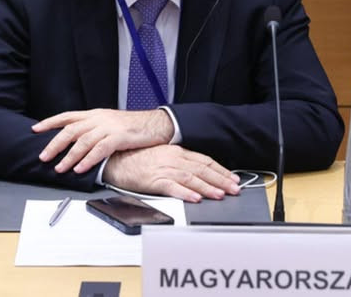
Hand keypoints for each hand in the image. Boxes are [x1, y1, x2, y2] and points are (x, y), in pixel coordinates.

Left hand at [31, 108, 173, 173]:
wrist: (157, 124)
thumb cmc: (134, 126)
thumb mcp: (110, 123)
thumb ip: (94, 129)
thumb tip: (77, 141)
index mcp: (95, 114)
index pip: (67, 116)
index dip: (50, 122)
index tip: (36, 129)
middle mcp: (99, 118)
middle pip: (71, 130)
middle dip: (55, 144)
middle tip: (44, 156)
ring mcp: (109, 127)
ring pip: (83, 141)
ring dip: (69, 156)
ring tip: (60, 168)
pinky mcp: (119, 137)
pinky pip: (100, 149)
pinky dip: (88, 160)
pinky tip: (81, 168)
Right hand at [103, 145, 240, 202]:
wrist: (115, 159)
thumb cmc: (136, 158)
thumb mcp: (162, 155)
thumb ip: (179, 161)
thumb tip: (197, 172)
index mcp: (176, 151)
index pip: (204, 161)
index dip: (220, 170)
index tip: (233, 178)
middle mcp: (173, 158)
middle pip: (202, 169)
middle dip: (221, 180)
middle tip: (235, 189)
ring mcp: (164, 169)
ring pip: (191, 178)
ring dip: (208, 187)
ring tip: (221, 195)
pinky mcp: (153, 180)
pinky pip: (172, 187)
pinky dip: (185, 193)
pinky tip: (196, 198)